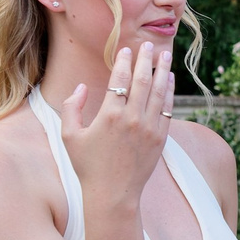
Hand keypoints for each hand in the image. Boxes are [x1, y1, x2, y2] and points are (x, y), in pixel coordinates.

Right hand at [59, 45, 173, 207]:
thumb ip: (72, 108)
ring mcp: (149, 128)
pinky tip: (170, 81)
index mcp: (109, 115)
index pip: (120, 79)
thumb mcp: (70, 136)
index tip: (125, 49)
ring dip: (163, 71)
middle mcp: (132, 119)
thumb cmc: (88, 166)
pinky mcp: (160, 139)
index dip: (123, 61)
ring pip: (159, 93)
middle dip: (145, 60)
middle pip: (143, 81)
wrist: (113, 194)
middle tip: (147, 44)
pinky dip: (170, 93)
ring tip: (164, 55)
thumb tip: (81, 86)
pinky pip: (168, 110)